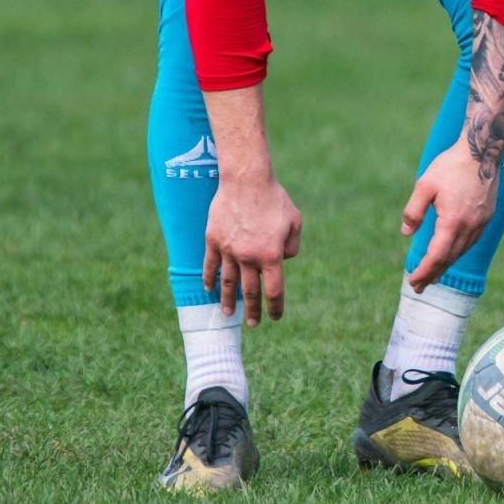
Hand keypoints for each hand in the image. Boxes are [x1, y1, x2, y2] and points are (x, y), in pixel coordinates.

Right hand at [203, 175, 302, 325]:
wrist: (247, 180)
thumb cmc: (275, 199)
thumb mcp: (295, 222)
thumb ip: (292, 247)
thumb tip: (282, 262)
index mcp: (271, 255)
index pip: (273, 290)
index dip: (275, 307)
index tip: (275, 317)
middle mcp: (248, 257)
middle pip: (250, 292)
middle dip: (252, 311)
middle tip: (253, 323)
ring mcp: (228, 250)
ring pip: (227, 283)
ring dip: (228, 301)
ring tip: (228, 314)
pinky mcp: (213, 240)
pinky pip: (210, 266)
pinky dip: (209, 280)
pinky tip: (210, 289)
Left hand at [402, 140, 498, 292]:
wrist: (482, 151)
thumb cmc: (451, 166)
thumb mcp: (425, 185)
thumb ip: (414, 211)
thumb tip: (406, 232)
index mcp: (453, 222)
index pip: (436, 256)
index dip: (424, 271)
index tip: (412, 281)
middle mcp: (470, 227)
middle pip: (449, 259)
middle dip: (433, 274)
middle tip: (418, 286)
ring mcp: (481, 223)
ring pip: (462, 251)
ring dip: (446, 265)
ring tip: (433, 275)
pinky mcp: (487, 216)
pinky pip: (471, 241)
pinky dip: (458, 252)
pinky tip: (451, 253)